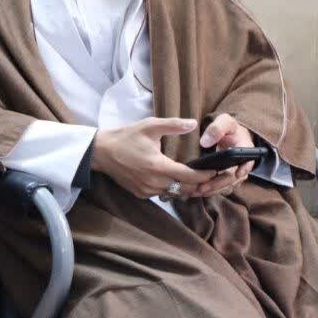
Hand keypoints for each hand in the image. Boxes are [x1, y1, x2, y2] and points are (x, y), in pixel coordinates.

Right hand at [90, 117, 214, 199]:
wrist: (101, 152)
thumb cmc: (126, 137)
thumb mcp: (149, 126)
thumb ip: (173, 125)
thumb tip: (193, 123)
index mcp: (158, 166)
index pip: (189, 176)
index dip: (205, 175)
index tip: (215, 171)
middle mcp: (154, 182)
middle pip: (185, 189)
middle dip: (199, 184)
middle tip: (210, 177)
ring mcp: (146, 190)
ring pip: (174, 193)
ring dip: (185, 188)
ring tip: (196, 180)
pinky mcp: (140, 194)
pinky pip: (162, 194)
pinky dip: (171, 189)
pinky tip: (174, 181)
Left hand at [191, 113, 255, 197]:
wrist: (233, 136)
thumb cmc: (229, 129)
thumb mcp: (225, 122)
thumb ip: (216, 129)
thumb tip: (205, 142)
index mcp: (246, 151)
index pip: (246, 163)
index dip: (240, 170)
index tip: (234, 174)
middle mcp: (243, 165)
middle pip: (232, 178)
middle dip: (217, 184)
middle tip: (201, 188)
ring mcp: (236, 174)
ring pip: (227, 186)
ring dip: (213, 190)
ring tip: (196, 192)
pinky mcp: (228, 179)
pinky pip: (222, 187)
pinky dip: (211, 191)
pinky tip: (197, 192)